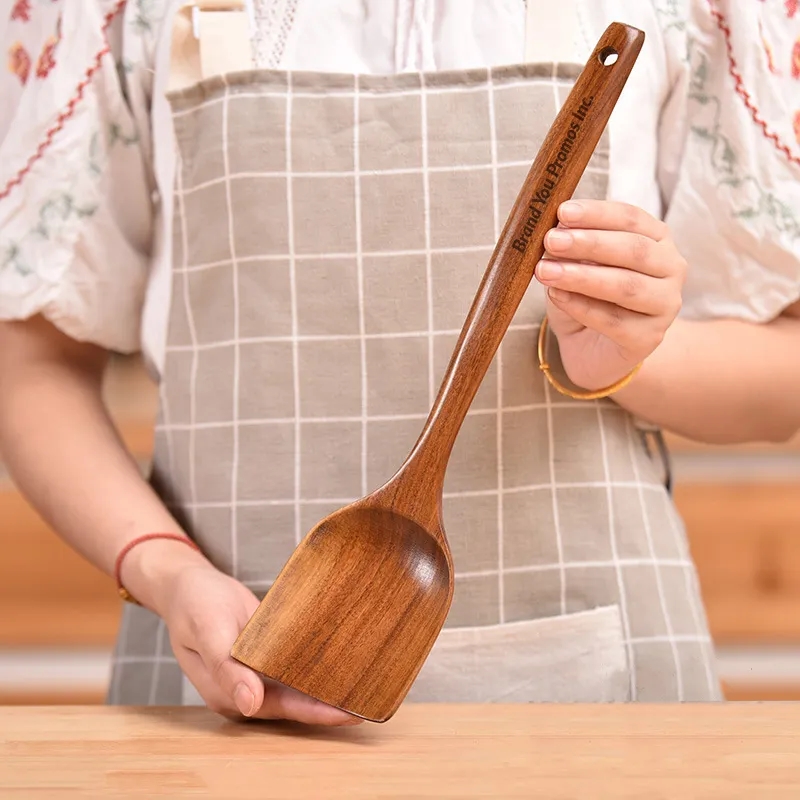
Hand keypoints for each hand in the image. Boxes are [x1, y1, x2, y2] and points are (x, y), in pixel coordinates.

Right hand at [156, 557, 360, 725]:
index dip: (316, 713)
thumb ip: (227, 669)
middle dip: (329, 706)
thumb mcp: (208, 629)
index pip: (282, 709)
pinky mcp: (261, 656)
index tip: (350, 714)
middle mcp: (244, 689)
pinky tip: (340, 662)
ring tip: (364, 686)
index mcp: (229, 692)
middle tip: (370, 701)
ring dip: (326, 688)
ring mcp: (253, 674)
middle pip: (294, 704)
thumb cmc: (194, 602)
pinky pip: (292, 667)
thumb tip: (250, 706)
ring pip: (296, 688)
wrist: (186, 582)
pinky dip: (314, 667)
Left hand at [534, 199, 685, 390]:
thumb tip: (556, 231)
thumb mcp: (574, 266)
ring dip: (582, 276)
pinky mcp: (649, 338)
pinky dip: (582, 306)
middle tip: (551, 240)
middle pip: (633, 250)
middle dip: (589, 243)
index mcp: (657, 239)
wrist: (590, 349)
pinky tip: (556, 296)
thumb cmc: (586, 298)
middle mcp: (671, 269)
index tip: (562, 211)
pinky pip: (614, 321)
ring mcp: (665, 305)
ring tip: (545, 271)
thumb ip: (570, 248)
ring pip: (626, 286)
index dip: (597, 213)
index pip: (631, 218)